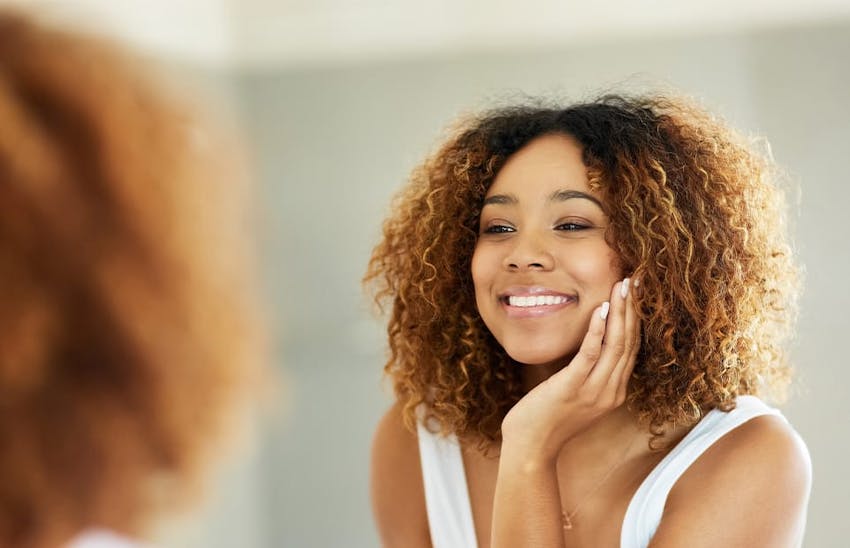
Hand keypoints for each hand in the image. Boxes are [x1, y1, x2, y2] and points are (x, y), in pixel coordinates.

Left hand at [500, 277, 640, 462]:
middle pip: (629, 342)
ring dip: (621, 312)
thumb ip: (587, 374)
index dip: (636, 318)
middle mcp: (611, 391)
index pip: (632, 348)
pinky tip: (601, 309)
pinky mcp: (573, 387)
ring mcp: (594, 391)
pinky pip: (591, 354)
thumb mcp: (575, 395)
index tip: (637, 292)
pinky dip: (598, 330)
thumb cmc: (546, 420)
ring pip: (616, 345)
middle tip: (637, 279)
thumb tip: (588, 348)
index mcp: (614, 391)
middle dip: (634, 308)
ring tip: (623, 286)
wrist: (531, 449)